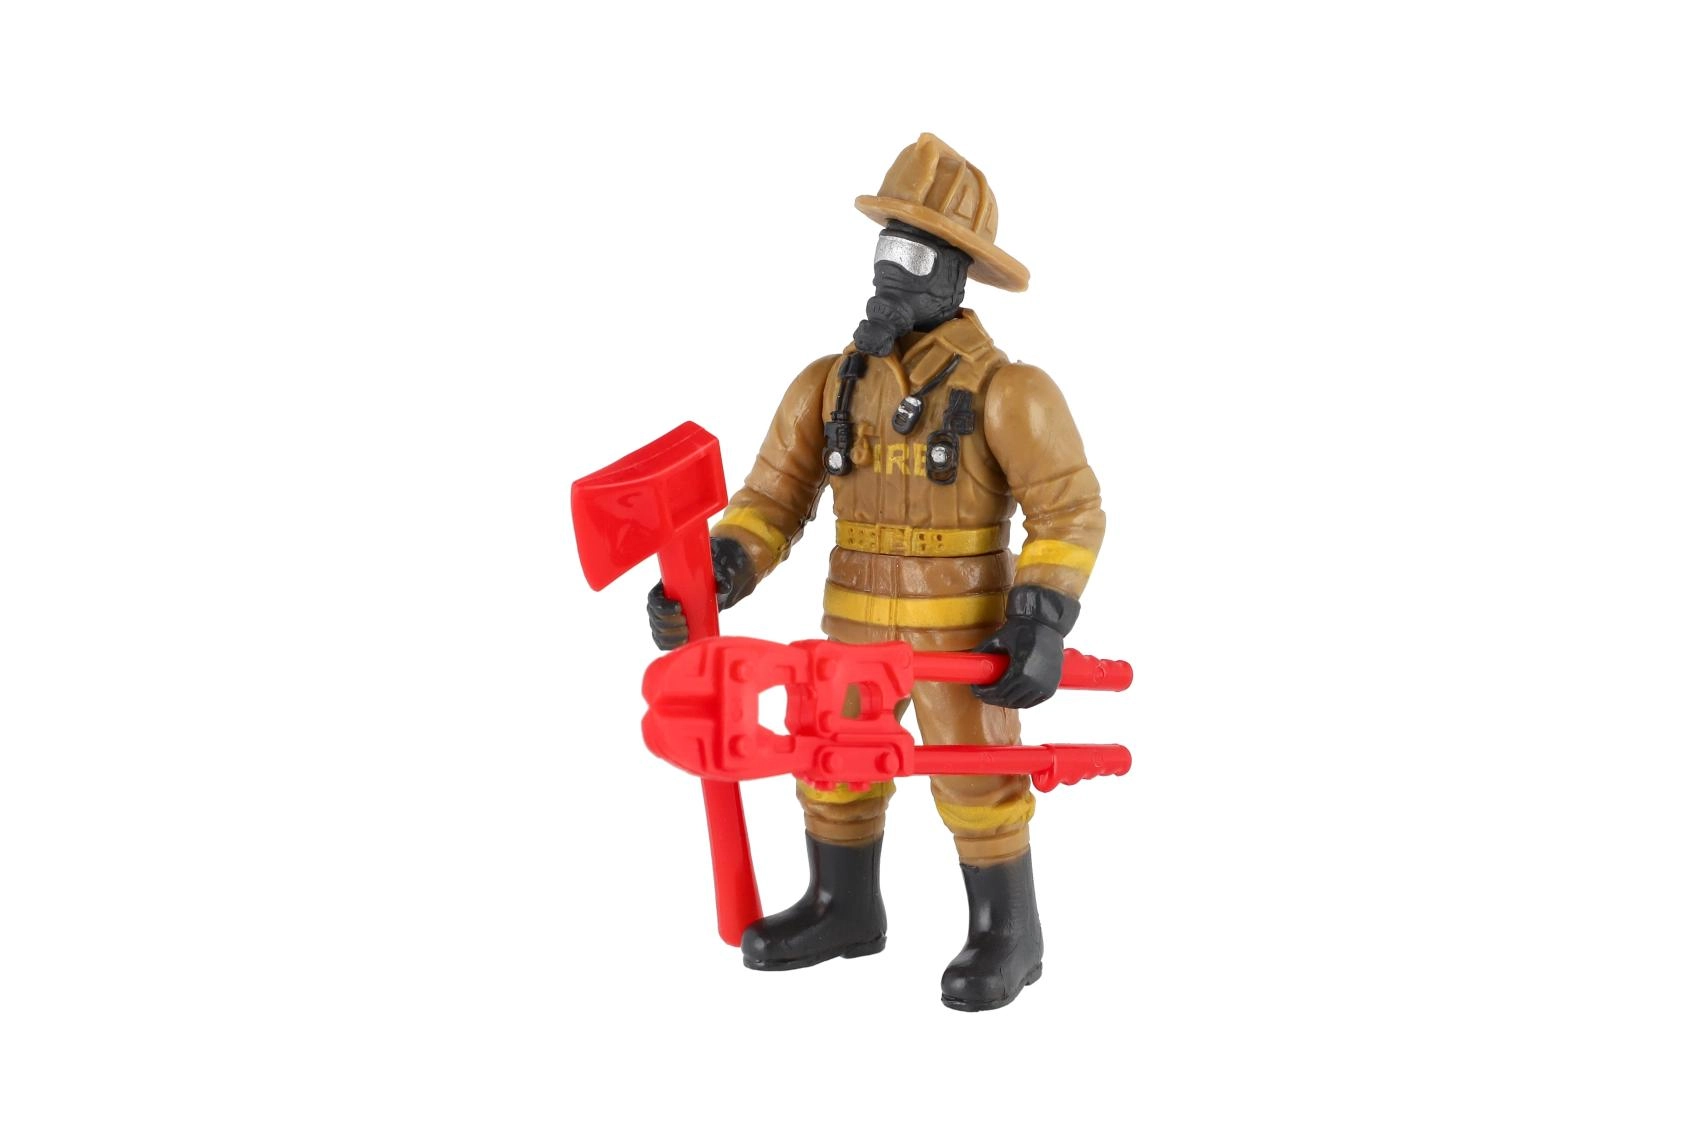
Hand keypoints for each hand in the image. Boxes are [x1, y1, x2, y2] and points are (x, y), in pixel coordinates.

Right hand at [646, 536, 757, 650]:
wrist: (709, 596)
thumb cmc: (707, 583)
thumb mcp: (713, 579)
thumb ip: (721, 580)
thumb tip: (725, 587)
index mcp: (662, 589)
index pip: (654, 600)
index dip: (662, 606)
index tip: (679, 608)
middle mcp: (658, 606)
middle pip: (655, 618)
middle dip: (668, 624)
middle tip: (685, 624)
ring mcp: (662, 621)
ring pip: (659, 631)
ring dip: (670, 636)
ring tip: (686, 633)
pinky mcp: (668, 632)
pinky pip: (662, 641)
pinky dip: (668, 645)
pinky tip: (680, 643)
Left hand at [970, 585, 1081, 708]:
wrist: (1046, 624)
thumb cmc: (1022, 629)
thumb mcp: (998, 640)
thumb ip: (983, 652)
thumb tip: (967, 662)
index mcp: (1021, 671)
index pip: (997, 691)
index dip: (984, 693)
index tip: (976, 690)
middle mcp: (1035, 682)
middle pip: (1008, 700)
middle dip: (992, 698)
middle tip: (983, 693)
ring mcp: (1045, 686)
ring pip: (1020, 703)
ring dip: (1007, 701)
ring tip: (996, 694)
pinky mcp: (1052, 687)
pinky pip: (1034, 701)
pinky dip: (1022, 701)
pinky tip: (1012, 696)